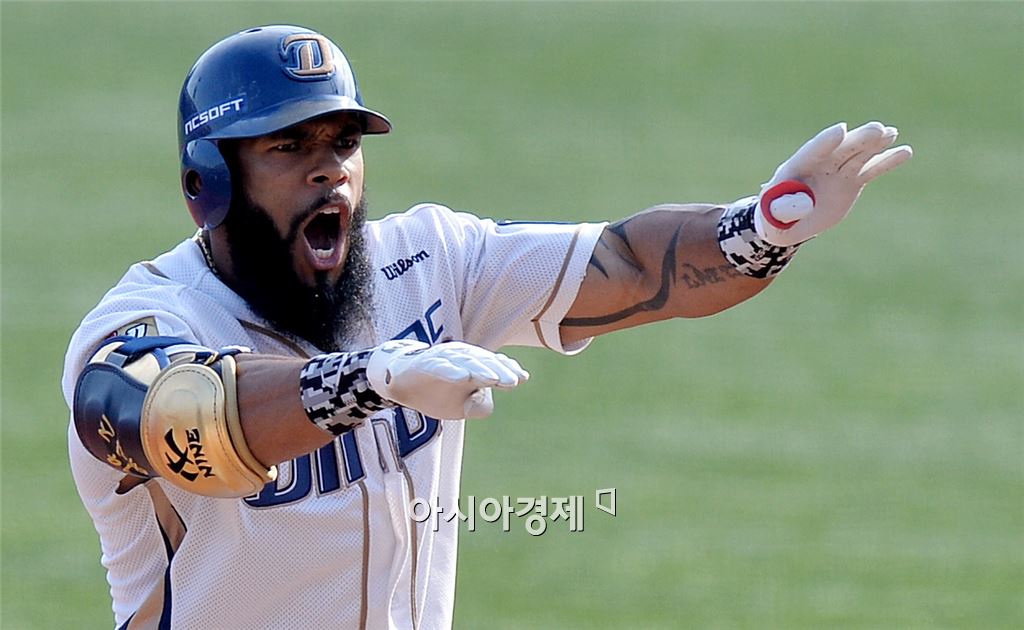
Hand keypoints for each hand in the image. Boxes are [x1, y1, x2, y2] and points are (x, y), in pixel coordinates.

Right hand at [366, 340, 528, 419]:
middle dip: (499, 371)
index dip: (508, 370)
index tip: (523, 378)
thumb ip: (480, 407)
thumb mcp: (461, 408)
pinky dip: (451, 371)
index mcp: (472, 367)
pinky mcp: (425, 364)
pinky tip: (462, 377)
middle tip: (513, 381)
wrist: (399, 381)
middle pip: (483, 362)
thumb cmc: (435, 391)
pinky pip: (439, 366)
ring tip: (493, 379)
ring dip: (479, 369)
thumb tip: (488, 402)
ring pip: (464, 362)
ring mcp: (443, 359)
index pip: (494, 365)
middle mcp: (460, 359)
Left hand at [754, 121, 912, 246]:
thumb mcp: (772, 218)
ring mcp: (837, 170)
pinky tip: (906, 151)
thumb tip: (802, 204)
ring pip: (858, 154)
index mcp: (795, 168)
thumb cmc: (774, 219)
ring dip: (874, 144)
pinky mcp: (851, 180)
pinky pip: (871, 169)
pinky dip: (887, 161)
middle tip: (877, 129)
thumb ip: (781, 209)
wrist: (788, 222)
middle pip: (840, 149)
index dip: (825, 142)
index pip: (811, 152)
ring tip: (891, 133)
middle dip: (857, 139)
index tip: (841, 130)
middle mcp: (819, 164)